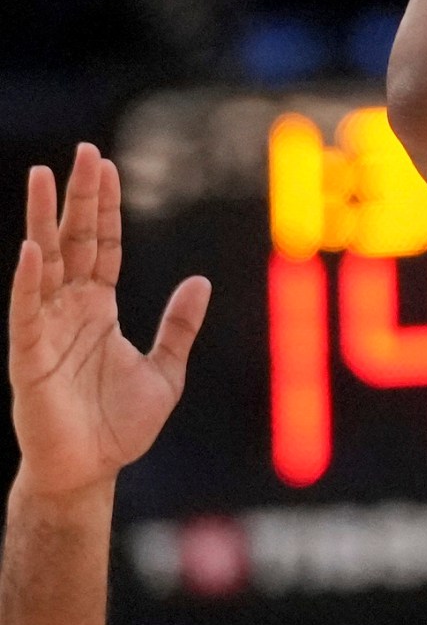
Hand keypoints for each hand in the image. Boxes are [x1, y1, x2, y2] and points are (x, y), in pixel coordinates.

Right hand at [9, 145, 209, 500]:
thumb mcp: (165, 371)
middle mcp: (70, 309)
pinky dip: (27, 280)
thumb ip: (179, 326)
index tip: (107, 165)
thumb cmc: (120, 426)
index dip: (105, 207)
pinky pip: (26, 311)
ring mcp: (47, 328)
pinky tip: (32, 249)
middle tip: (83, 152)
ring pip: (43, 263)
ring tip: (41, 176)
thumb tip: (201, 280)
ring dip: (42, 220)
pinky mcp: (29, 356)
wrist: (90, 473)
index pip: (103, 245)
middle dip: (77, 197)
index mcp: (100, 308)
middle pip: (73, 240)